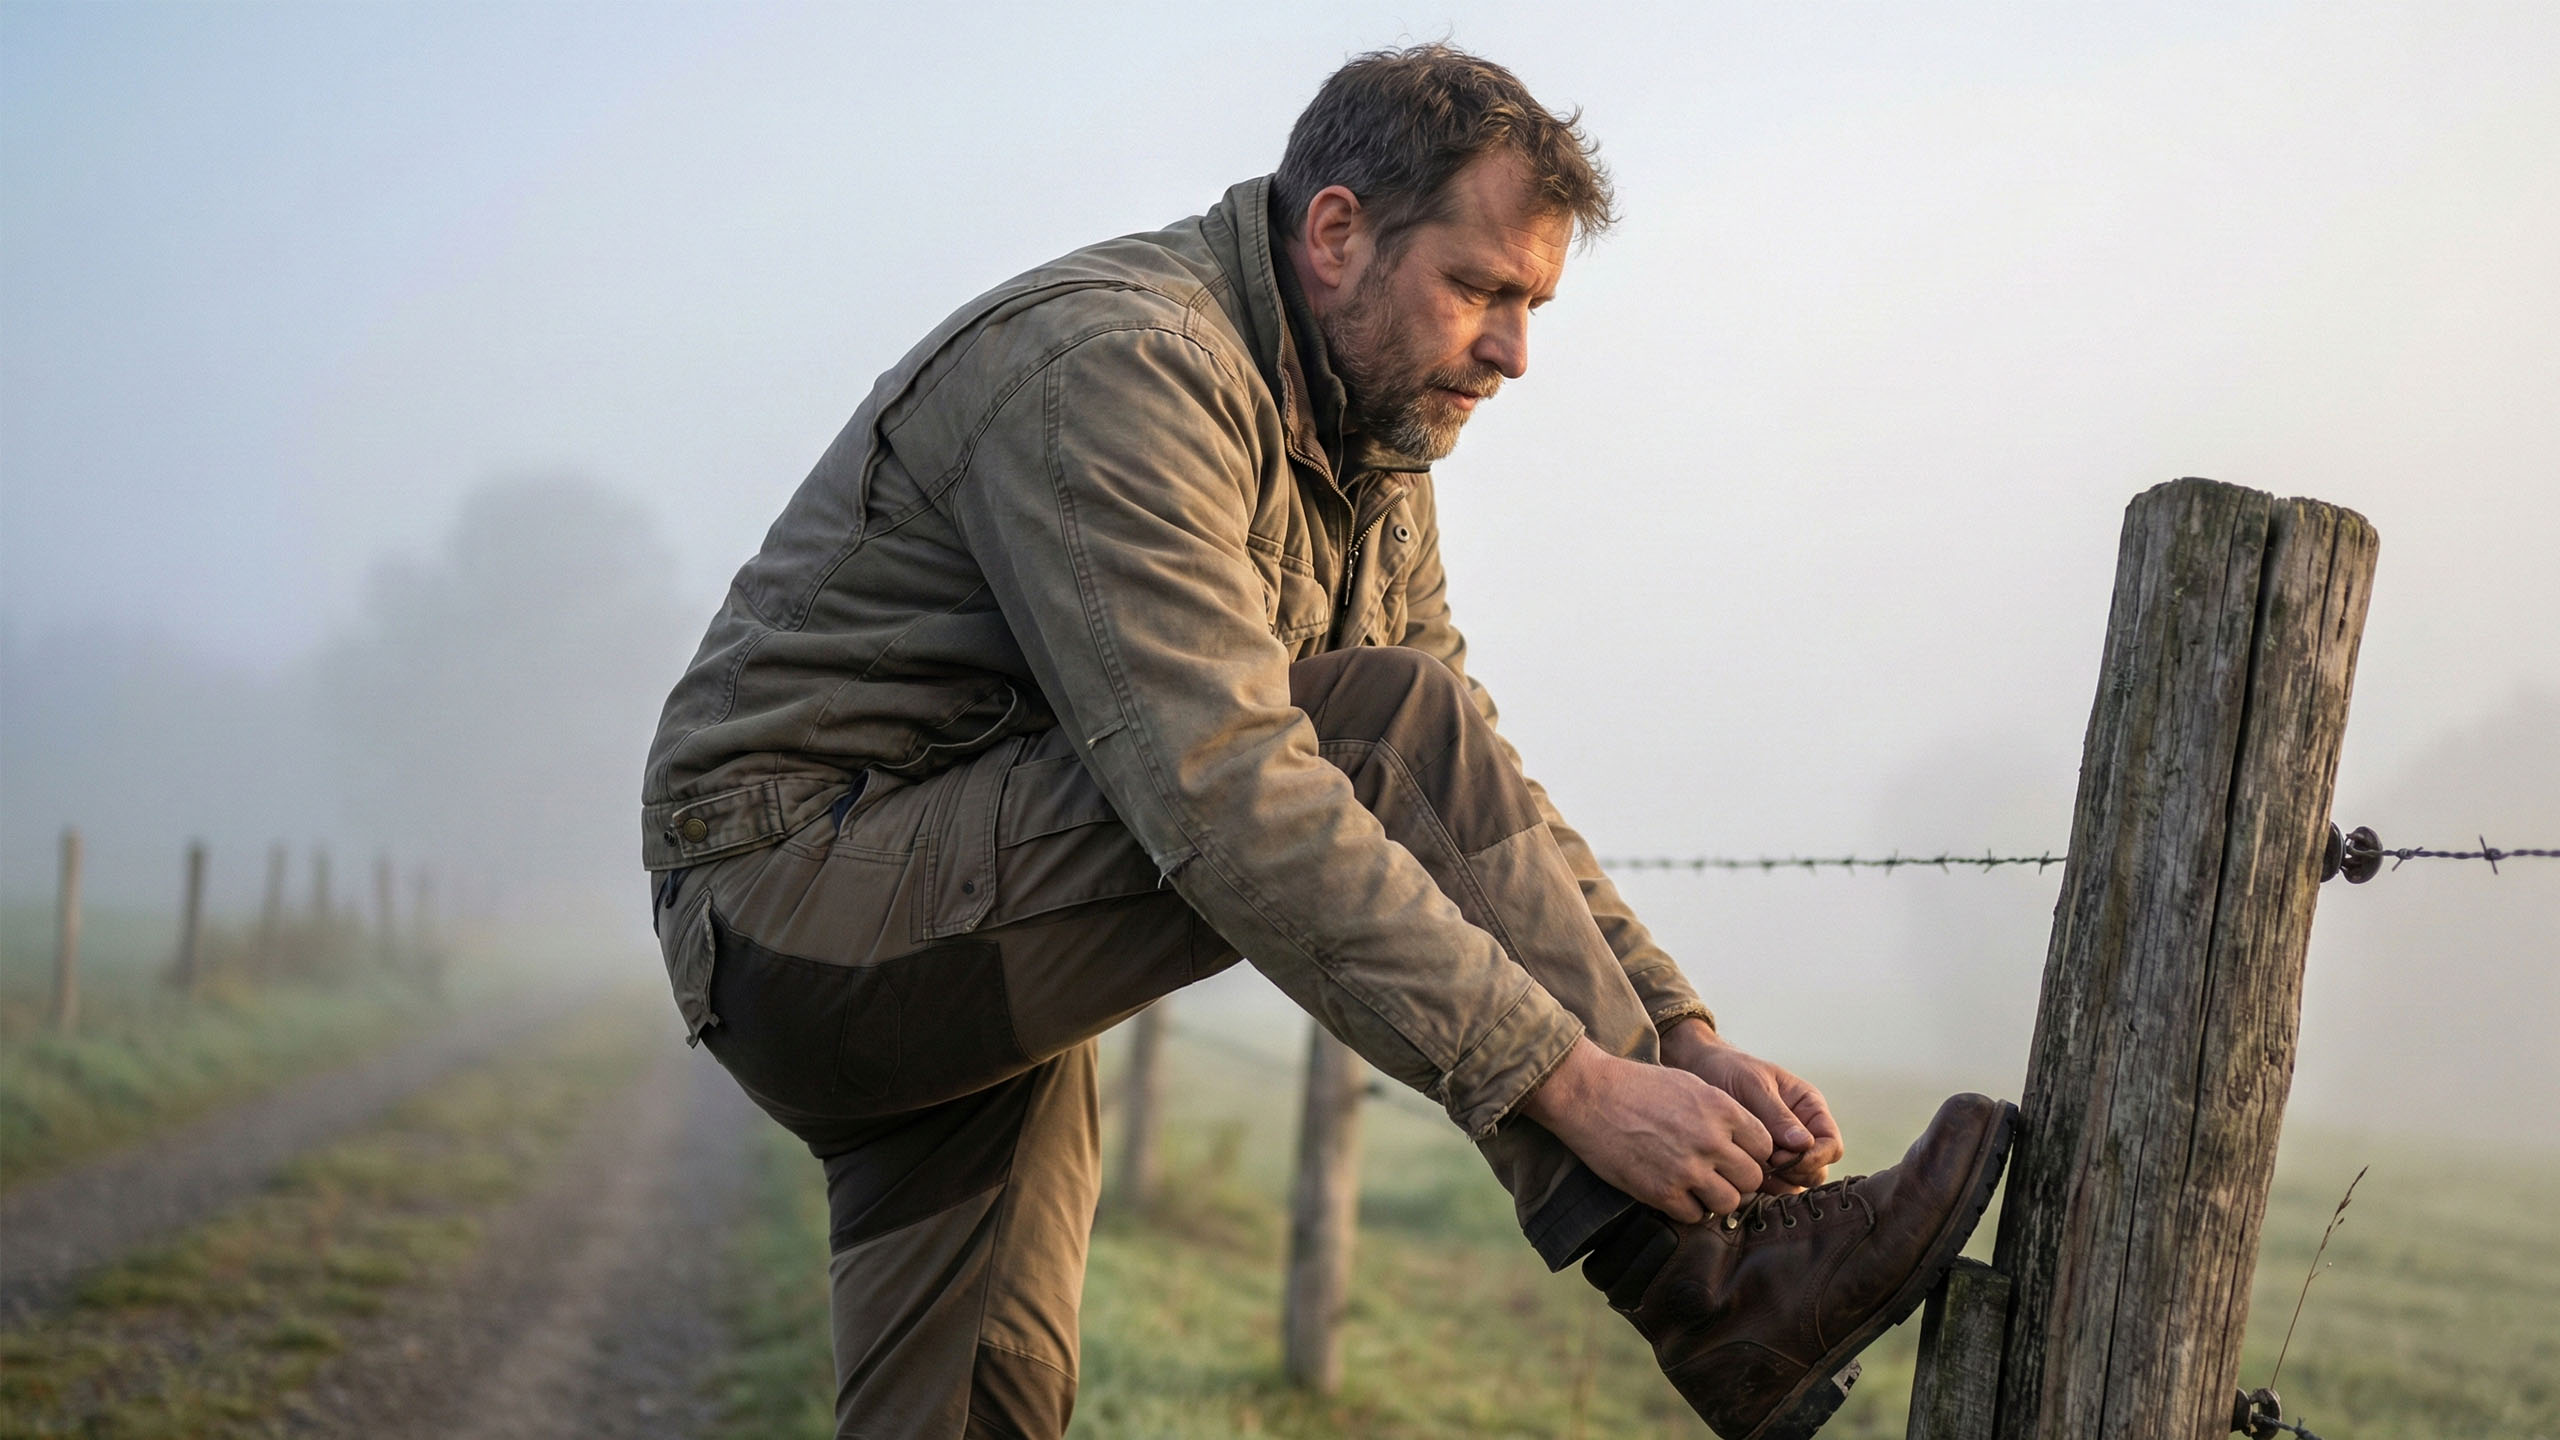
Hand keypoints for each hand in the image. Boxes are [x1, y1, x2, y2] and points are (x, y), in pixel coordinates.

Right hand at [1520, 1036, 1772, 1221]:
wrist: (1589, 1094)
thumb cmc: (1637, 1086)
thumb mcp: (1691, 1085)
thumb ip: (1723, 1113)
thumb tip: (1745, 1142)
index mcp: (1722, 1109)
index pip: (1766, 1146)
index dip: (1752, 1153)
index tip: (1736, 1155)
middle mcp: (1711, 1140)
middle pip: (1753, 1179)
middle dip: (1738, 1179)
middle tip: (1718, 1174)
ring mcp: (1687, 1169)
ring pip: (1729, 1203)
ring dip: (1716, 1198)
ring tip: (1697, 1187)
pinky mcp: (1661, 1192)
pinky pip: (1695, 1216)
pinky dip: (1688, 1209)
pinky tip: (1674, 1193)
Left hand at [1660, 1019, 1843, 1193]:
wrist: (1700, 1071)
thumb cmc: (1730, 1070)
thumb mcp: (1754, 1085)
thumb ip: (1778, 1115)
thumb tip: (1804, 1144)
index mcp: (1810, 1109)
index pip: (1831, 1146)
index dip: (1813, 1158)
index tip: (1780, 1157)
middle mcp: (1803, 1133)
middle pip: (1817, 1171)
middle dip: (1794, 1173)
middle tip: (1763, 1164)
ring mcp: (1784, 1151)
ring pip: (1796, 1184)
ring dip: (1776, 1183)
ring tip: (1748, 1166)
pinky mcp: (1763, 1163)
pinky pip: (1772, 1186)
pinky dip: (1760, 1186)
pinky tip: (1738, 1172)